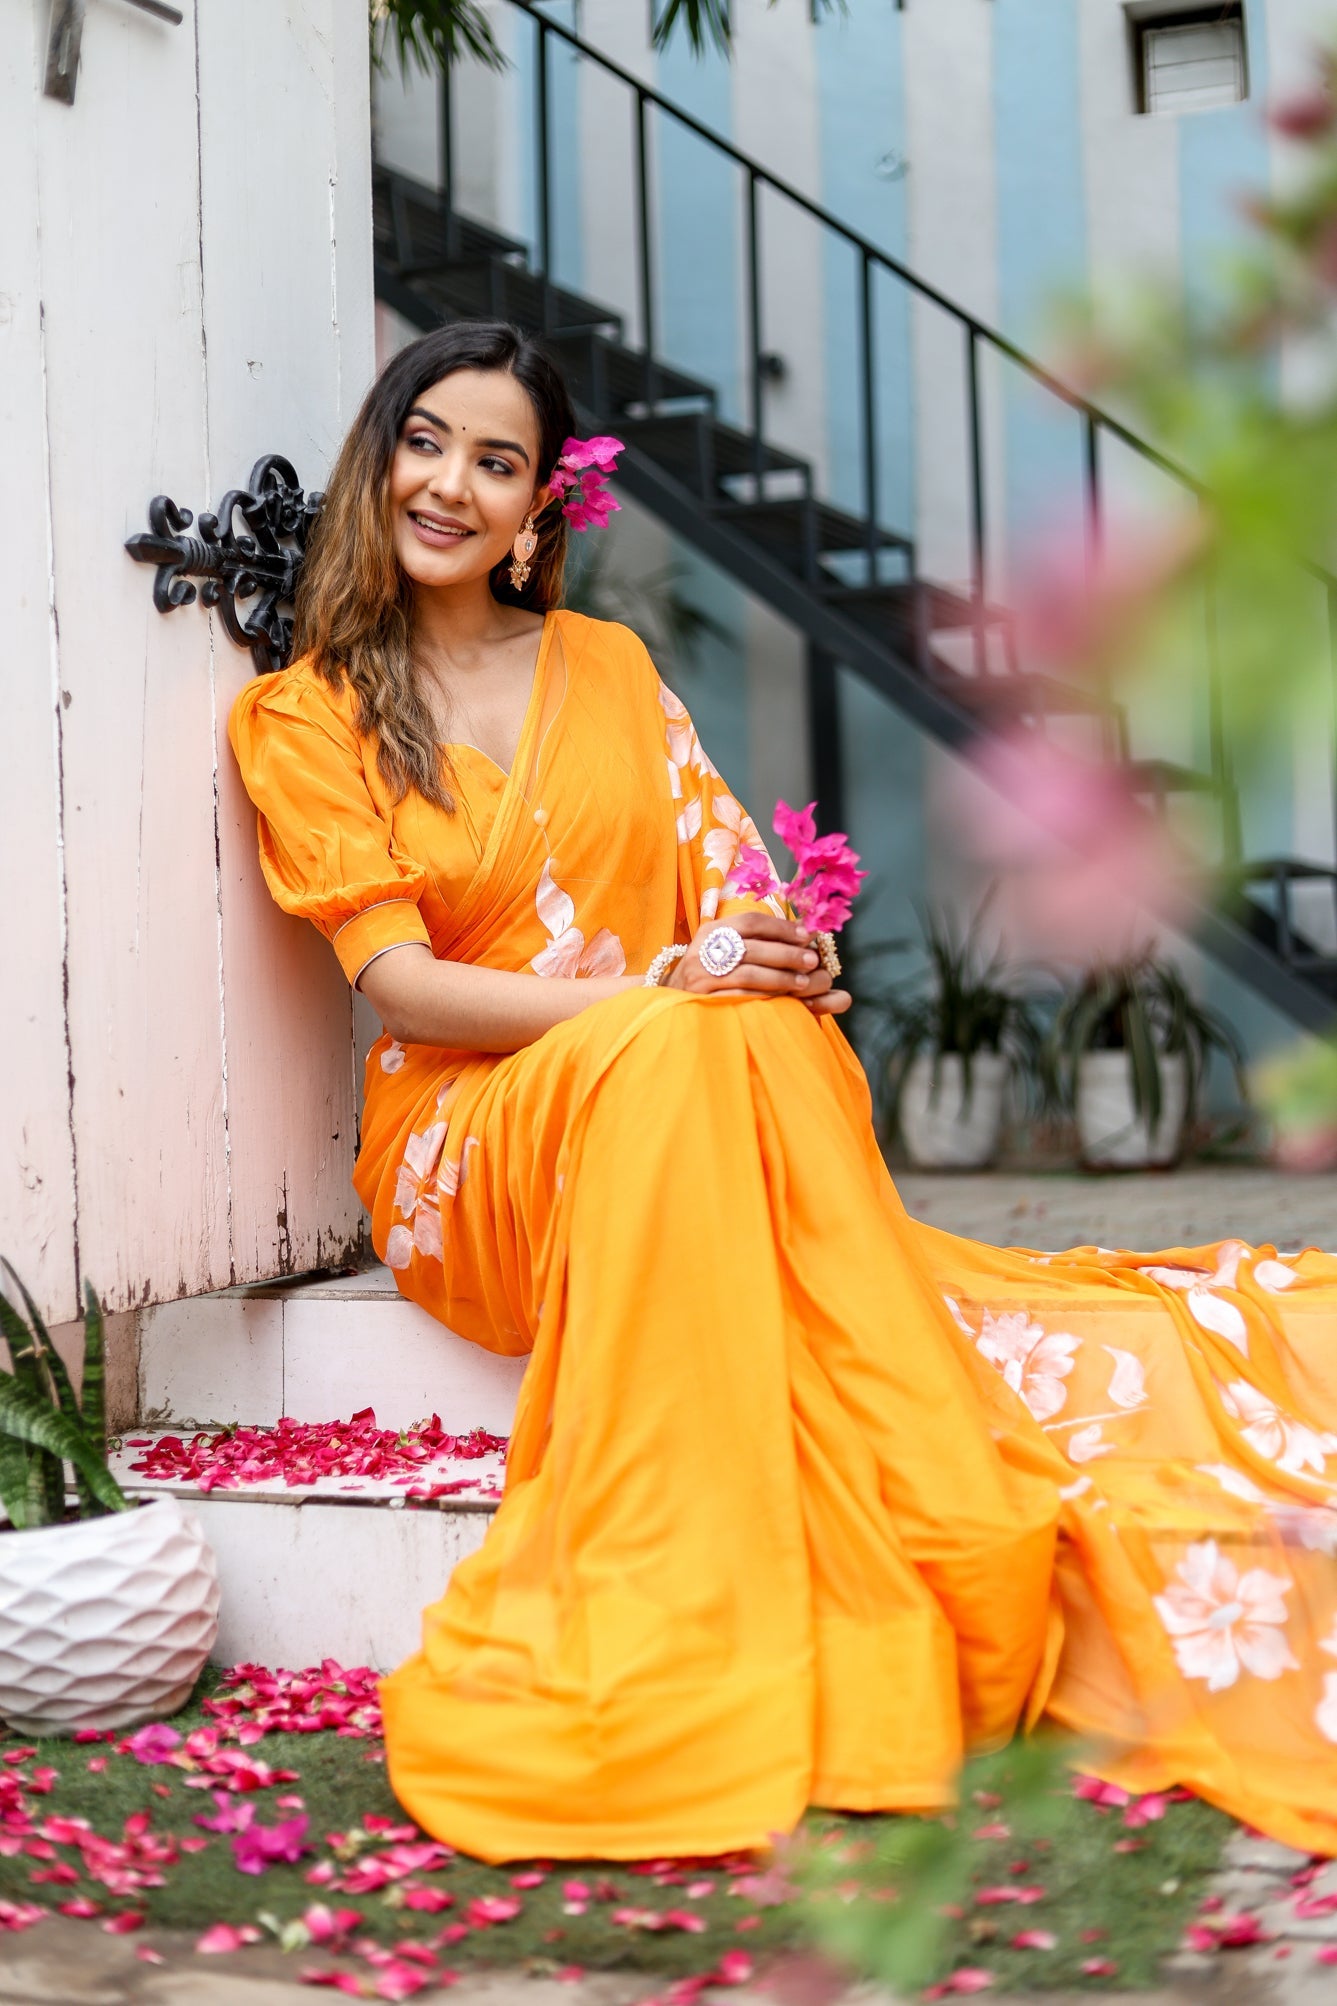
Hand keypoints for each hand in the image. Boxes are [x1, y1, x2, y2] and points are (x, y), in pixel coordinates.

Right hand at [667, 911, 850, 1013]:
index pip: (751, 921)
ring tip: (804, 982)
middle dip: (786, 954)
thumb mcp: (724, 947)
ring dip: (780, 978)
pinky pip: (740, 998)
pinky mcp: (704, 999)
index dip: (781, 927)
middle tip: (812, 960)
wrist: (673, 999)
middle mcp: (704, 950)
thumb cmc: (710, 972)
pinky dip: (764, 997)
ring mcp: (701, 976)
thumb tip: (801, 931)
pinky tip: (782, 999)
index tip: (807, 935)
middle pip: (752, 947)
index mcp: (712, 930)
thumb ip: (756, 939)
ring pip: (748, 974)